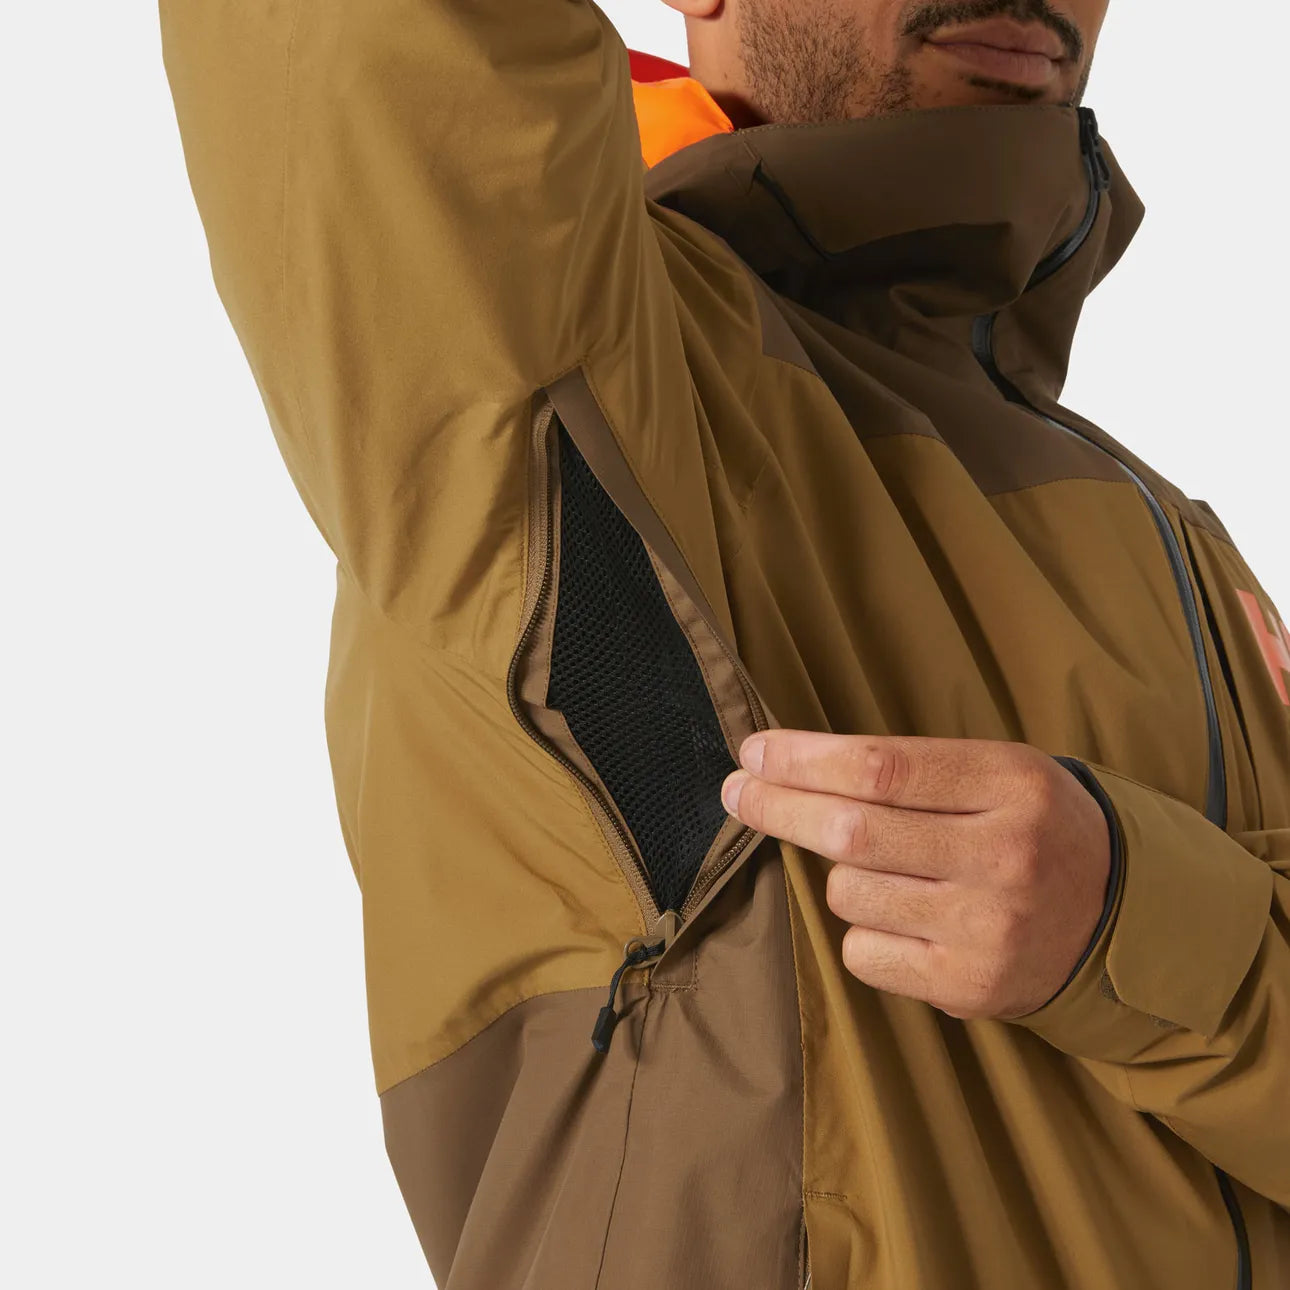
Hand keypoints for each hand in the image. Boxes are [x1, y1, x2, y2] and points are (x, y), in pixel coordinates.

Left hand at [720, 732, 1111, 1020]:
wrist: (1113, 914)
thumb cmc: (1026, 826)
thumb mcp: (994, 772)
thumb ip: (906, 769)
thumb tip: (784, 765)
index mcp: (1011, 784)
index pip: (880, 768)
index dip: (802, 760)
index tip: (754, 753)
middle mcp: (1004, 856)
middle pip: (852, 831)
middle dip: (779, 807)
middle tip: (739, 792)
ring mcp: (989, 928)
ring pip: (849, 894)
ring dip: (839, 876)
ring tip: (883, 870)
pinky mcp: (971, 987)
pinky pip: (864, 953)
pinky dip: (862, 930)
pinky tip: (901, 919)